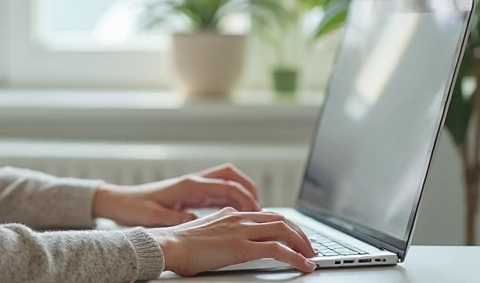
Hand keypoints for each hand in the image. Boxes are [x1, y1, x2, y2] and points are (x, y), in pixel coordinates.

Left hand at [91, 163, 260, 226]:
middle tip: (261, 208)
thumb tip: (197, 224)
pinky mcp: (190, 193)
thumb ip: (177, 220)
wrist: (120, 201)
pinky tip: (236, 213)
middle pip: (231, 175)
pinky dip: (232, 198)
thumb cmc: (135, 208)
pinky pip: (218, 191)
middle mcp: (193, 181)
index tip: (257, 211)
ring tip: (254, 211)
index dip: (245, 197)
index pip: (225, 186)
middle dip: (249, 188)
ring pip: (226, 181)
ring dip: (242, 192)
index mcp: (188, 185)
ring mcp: (192, 185)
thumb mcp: (155, 217)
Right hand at [149, 207, 317, 274]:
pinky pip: (277, 250)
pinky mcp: (241, 246)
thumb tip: (226, 242)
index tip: (294, 237)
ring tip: (311, 256)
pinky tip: (304, 265)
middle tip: (309, 247)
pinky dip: (296, 257)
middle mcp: (238, 217)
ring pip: (284, 231)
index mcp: (230, 213)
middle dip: (299, 233)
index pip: (266, 215)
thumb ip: (220, 233)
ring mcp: (241, 230)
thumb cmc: (178, 245)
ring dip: (302, 244)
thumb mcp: (204, 233)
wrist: (168, 245)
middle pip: (280, 220)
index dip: (284, 226)